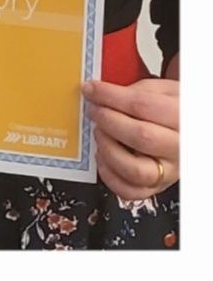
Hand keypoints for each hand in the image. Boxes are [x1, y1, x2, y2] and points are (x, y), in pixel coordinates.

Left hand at [85, 75, 179, 204]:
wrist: (188, 133)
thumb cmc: (175, 111)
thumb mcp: (166, 92)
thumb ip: (139, 90)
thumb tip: (104, 94)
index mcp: (185, 118)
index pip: (145, 105)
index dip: (112, 96)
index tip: (92, 90)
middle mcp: (179, 148)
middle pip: (140, 136)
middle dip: (109, 121)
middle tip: (95, 111)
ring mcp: (168, 171)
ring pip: (133, 168)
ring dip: (107, 149)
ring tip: (100, 134)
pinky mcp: (154, 187)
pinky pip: (127, 190)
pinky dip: (108, 174)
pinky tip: (103, 156)